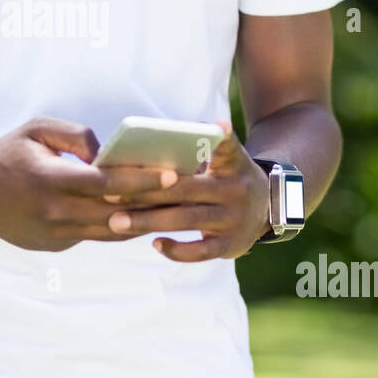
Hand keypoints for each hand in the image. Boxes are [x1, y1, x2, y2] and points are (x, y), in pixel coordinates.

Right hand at [0, 116, 180, 251]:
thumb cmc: (7, 155)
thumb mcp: (36, 130)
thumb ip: (75, 136)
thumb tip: (107, 153)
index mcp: (52, 180)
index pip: (108, 183)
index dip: (142, 179)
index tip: (173, 174)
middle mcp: (56, 213)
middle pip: (117, 212)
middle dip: (154, 203)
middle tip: (187, 193)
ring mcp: (56, 235)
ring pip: (111, 231)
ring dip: (143, 221)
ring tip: (173, 208)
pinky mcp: (56, 247)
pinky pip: (94, 236)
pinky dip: (118, 227)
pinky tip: (141, 217)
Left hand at [100, 121, 270, 262]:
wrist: (268, 208)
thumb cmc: (228, 178)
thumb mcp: (226, 160)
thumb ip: (198, 153)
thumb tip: (146, 148)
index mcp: (232, 163)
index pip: (227, 146)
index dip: (221, 136)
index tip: (214, 125)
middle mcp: (235, 190)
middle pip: (185, 189)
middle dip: (145, 191)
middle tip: (110, 192)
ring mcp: (233, 219)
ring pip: (186, 220)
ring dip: (148, 221)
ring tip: (116, 221)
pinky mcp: (230, 245)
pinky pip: (199, 251)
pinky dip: (176, 249)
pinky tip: (154, 243)